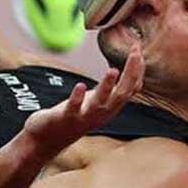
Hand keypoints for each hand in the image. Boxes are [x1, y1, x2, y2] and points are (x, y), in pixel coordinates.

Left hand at [21, 45, 143, 154]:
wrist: (49, 138)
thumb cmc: (77, 116)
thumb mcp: (100, 102)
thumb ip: (115, 91)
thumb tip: (135, 74)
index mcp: (110, 107)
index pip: (130, 88)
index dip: (136, 69)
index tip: (138, 48)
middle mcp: (101, 113)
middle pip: (121, 94)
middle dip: (130, 74)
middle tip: (135, 54)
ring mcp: (84, 117)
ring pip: (101, 103)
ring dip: (107, 87)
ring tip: (113, 70)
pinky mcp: (66, 118)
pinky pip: (74, 108)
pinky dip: (78, 98)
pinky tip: (80, 85)